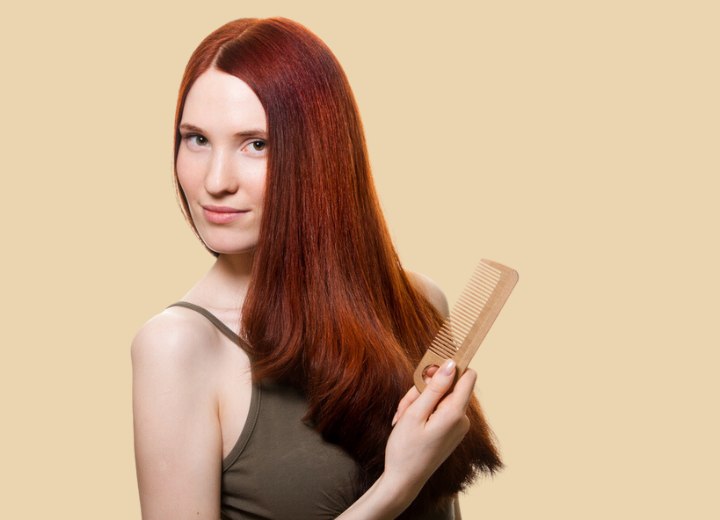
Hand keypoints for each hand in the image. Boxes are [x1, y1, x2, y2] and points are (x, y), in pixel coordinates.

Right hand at [383, 360, 475, 498]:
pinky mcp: (451, 431)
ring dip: (420, 401)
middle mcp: (462, 419)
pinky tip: (409, 423)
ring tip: (403, 418)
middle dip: (425, 389)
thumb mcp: (415, 413)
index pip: (468, 375)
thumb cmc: (405, 448)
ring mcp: (458, 426)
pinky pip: (439, 410)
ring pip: (440, 397)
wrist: (403, 481)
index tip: (428, 371)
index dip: (449, 367)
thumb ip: (434, 387)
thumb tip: (451, 364)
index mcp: (455, 413)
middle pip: (449, 386)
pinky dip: (423, 411)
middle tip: (405, 406)